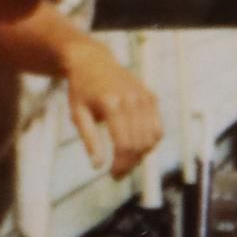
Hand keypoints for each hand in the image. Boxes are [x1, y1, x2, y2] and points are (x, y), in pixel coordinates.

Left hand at [65, 43, 162, 178]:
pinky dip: (151, 142)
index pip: (124, 144)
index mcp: (112, 103)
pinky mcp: (151, 97)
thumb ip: (89, 140)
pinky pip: (158, 127)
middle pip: (139, 144)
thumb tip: (97, 166)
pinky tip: (137, 147)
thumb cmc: (81, 89)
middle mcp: (132, 99)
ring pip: (152, 138)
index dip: (121, 164)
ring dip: (142, 155)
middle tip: (118, 173)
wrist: (92, 61)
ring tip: (126, 161)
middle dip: (130, 163)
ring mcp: (144, 97)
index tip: (113, 175)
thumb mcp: (78, 114)